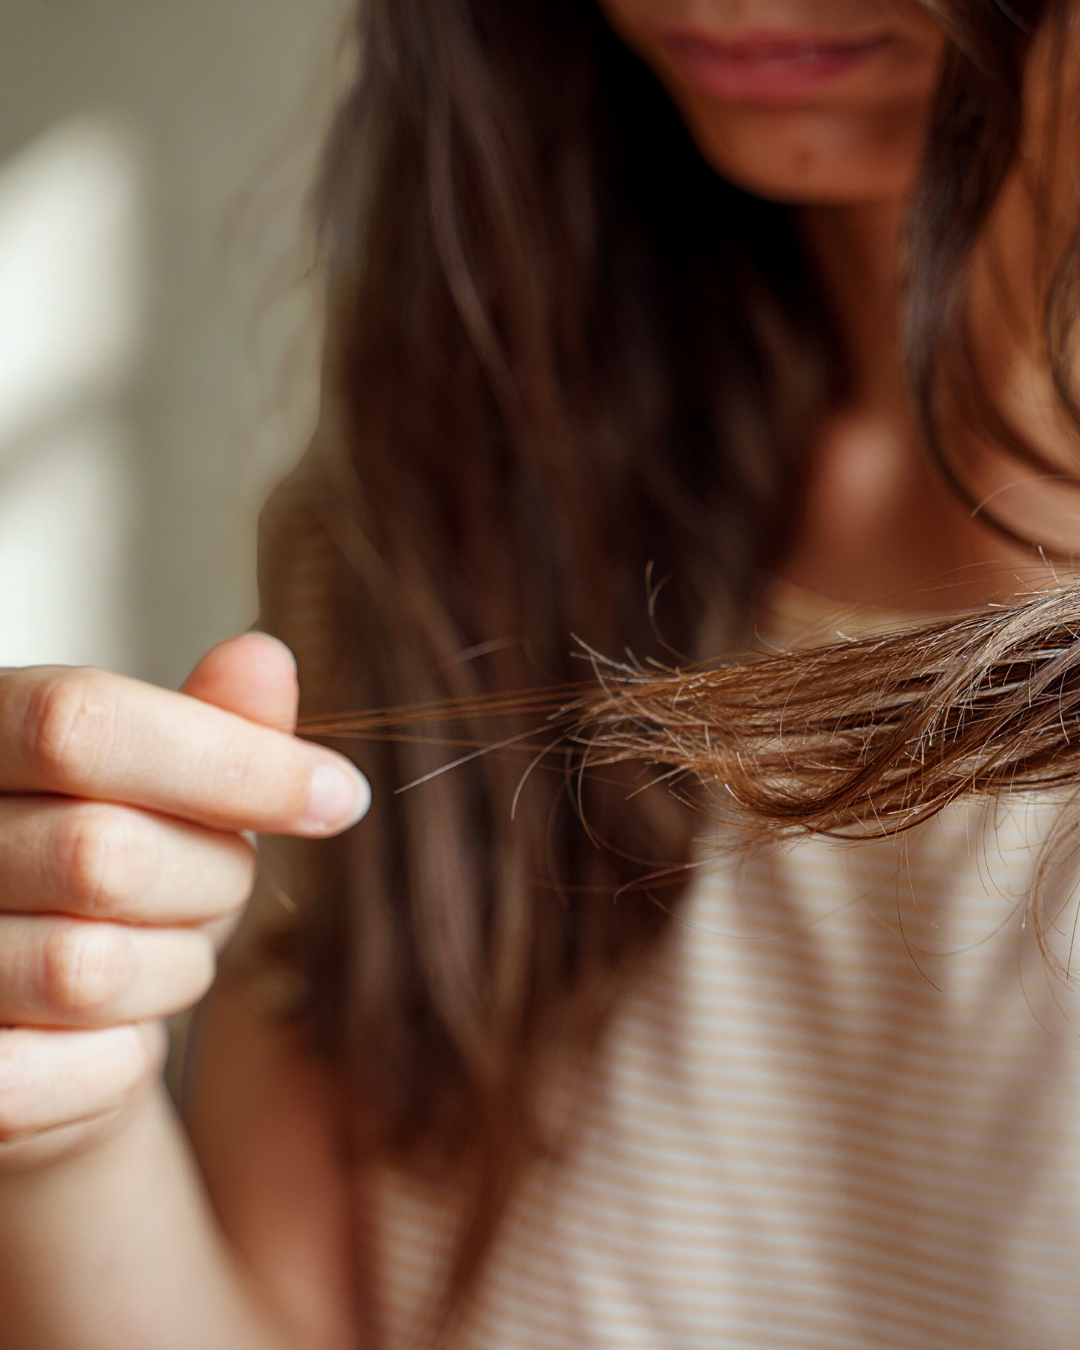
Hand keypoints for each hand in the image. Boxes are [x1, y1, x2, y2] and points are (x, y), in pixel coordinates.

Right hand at [0, 634, 367, 1169]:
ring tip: (162, 954)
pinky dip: (133, 1056)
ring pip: (89, 970)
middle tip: (217, 886)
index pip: (81, 725)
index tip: (339, 797)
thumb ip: (210, 726)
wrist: (33, 1025)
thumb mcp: (164, 789)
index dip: (229, 762)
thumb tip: (265, 659)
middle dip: (208, 881)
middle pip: (101, 853)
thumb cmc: (101, 880)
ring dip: (174, 970)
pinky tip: (119, 1029)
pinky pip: (85, 1070)